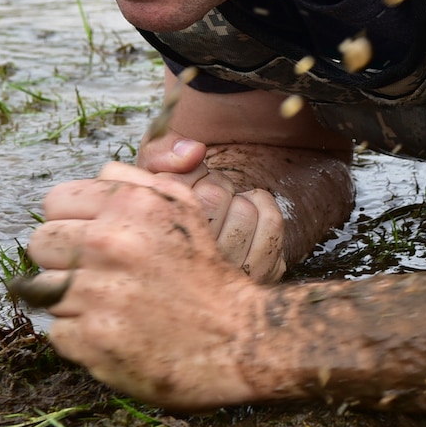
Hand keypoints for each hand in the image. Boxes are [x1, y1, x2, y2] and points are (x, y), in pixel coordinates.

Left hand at [25, 161, 260, 408]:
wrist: (237, 338)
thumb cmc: (206, 273)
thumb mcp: (183, 209)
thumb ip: (135, 181)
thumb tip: (96, 174)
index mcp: (129, 206)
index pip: (55, 201)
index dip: (70, 220)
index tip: (87, 238)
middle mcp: (109, 244)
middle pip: (40, 243)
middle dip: (62, 258)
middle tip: (94, 273)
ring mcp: (96, 295)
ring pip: (43, 289)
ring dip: (70, 298)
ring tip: (107, 304)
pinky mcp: (91, 340)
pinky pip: (57, 331)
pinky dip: (81, 335)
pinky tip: (113, 332)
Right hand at [136, 130, 288, 282]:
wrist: (209, 227)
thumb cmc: (178, 195)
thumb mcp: (153, 168)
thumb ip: (162, 151)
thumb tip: (194, 152)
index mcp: (157, 240)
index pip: (182, 190)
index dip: (192, 175)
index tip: (191, 183)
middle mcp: (190, 266)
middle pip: (214, 198)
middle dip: (215, 185)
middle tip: (209, 195)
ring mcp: (226, 275)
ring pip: (244, 212)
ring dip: (239, 199)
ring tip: (227, 208)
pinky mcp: (261, 274)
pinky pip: (272, 223)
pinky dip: (264, 206)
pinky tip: (250, 211)